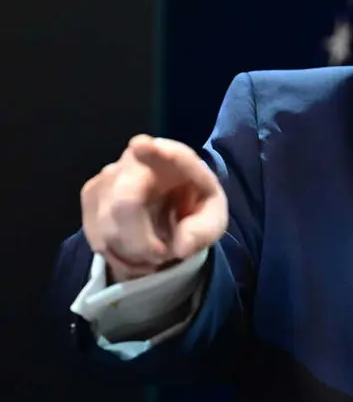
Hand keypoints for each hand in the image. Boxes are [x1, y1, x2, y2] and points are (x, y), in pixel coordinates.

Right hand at [81, 135, 227, 281]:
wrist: (171, 209)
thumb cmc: (194, 208)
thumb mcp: (212, 221)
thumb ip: (202, 231)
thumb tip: (181, 247)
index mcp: (175, 160)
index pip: (163, 152)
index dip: (152, 151)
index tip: (141, 146)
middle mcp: (137, 160)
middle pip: (124, 202)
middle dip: (141, 242)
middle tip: (161, 255)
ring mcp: (109, 175)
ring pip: (107, 228)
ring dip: (131, 252)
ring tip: (152, 252)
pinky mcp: (91, 195)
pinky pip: (96, 237)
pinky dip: (117, 255)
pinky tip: (135, 252)